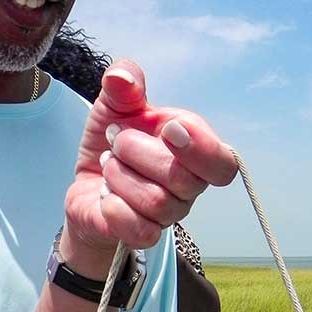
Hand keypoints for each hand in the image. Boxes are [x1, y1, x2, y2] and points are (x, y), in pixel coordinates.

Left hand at [64, 59, 236, 261]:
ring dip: (119, 177)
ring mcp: (169, 214)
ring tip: (108, 165)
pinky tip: (104, 194)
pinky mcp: (144, 235)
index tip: (168, 128)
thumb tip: (122, 76)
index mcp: (194, 150)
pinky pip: (140, 230)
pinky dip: (114, 208)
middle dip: (136, 152)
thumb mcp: (115, 104)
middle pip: (181, 180)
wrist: (87, 183)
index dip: (202, 149)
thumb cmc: (113, 142)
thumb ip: (124, 84)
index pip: (224, 163)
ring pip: (156, 203)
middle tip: (115, 140)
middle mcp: (189, 187)